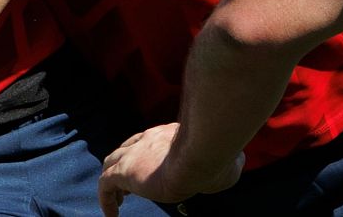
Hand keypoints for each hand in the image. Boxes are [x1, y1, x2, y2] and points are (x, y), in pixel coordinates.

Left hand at [98, 124, 244, 216]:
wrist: (200, 155)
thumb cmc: (217, 158)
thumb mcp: (228, 157)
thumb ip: (228, 158)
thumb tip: (237, 160)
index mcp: (169, 134)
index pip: (150, 139)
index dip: (146, 153)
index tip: (149, 168)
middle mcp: (149, 138)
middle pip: (126, 148)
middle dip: (124, 163)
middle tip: (127, 185)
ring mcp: (134, 153)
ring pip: (111, 164)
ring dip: (113, 182)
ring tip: (117, 202)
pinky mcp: (125, 171)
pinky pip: (105, 185)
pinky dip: (106, 199)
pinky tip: (111, 215)